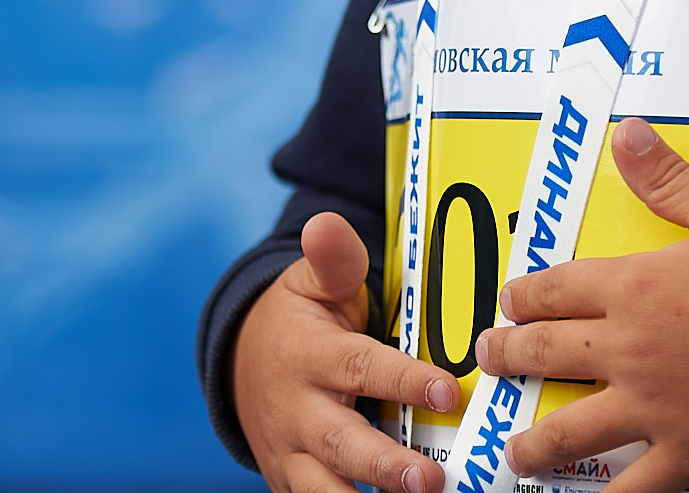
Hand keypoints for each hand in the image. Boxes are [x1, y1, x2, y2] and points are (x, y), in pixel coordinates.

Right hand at [233, 212, 458, 492]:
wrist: (239, 361)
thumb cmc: (297, 320)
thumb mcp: (311, 283)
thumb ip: (332, 260)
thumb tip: (324, 223)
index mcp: (310, 357)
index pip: (362, 369)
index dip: (405, 380)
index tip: (449, 389)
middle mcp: (298, 412)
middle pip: (343, 444)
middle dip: (385, 466)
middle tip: (431, 479)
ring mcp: (291, 455)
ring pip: (324, 490)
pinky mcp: (290, 483)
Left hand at [475, 118, 688, 492]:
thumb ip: (668, 179)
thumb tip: (626, 133)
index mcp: (637, 286)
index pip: (558, 289)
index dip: (526, 295)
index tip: (509, 300)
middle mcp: (630, 348)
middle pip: (547, 353)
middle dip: (510, 355)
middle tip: (489, 357)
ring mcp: (653, 406)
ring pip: (569, 430)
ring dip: (532, 440)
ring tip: (514, 447)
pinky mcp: (685, 451)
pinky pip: (631, 489)